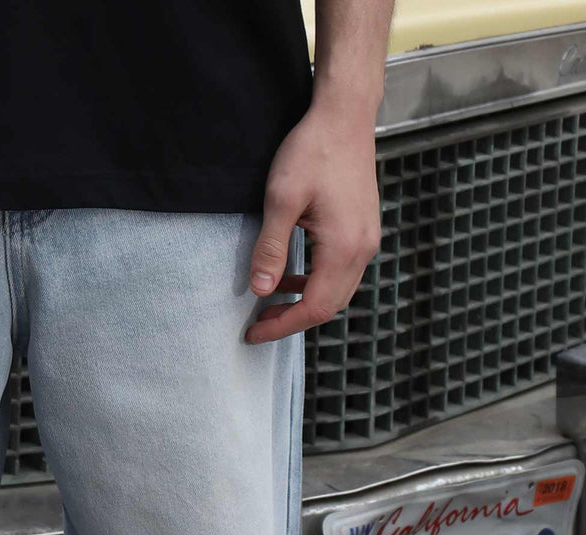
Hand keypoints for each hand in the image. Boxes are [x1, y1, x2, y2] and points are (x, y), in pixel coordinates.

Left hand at [245, 95, 381, 342]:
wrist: (345, 115)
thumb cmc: (313, 150)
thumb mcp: (281, 199)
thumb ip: (271, 248)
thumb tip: (260, 290)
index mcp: (344, 247)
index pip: (313, 308)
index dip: (281, 326)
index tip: (253, 333)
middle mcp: (363, 249)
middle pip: (329, 307)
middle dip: (292, 320)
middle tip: (258, 323)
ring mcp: (367, 239)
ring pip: (337, 292)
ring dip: (304, 302)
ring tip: (271, 303)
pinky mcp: (363, 230)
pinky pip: (342, 272)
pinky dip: (316, 283)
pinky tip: (292, 276)